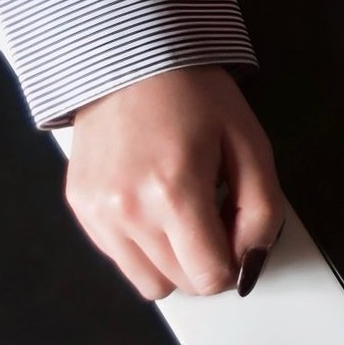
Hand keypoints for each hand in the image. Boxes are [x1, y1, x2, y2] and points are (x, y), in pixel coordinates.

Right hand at [65, 67, 285, 299]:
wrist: (134, 61)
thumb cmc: (196, 96)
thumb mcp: (251, 147)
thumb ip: (262, 212)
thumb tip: (252, 262)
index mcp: (174, 194)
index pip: (210, 276)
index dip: (236, 263)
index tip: (239, 235)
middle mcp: (128, 211)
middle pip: (181, 283)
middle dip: (208, 260)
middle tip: (216, 214)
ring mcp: (97, 213)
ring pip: (148, 282)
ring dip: (175, 261)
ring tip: (186, 214)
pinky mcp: (80, 207)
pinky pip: (120, 258)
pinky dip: (145, 247)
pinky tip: (157, 206)